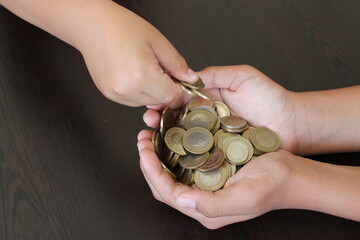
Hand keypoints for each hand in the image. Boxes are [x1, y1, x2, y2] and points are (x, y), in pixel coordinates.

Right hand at [78, 1, 197, 106]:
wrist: (93, 26)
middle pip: (159, 101)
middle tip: (158, 68)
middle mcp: (127, 89)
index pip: (171, 96)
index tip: (176, 77)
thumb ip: (177, 64)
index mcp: (141, 74)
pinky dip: (138, 92)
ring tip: (142, 68)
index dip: (178, 87)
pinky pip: (132, 101)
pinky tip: (133, 74)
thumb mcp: (158, 42)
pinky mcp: (109, 95)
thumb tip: (191, 79)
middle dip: (164, 88)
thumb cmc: (122, 28)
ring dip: (151, 91)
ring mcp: (116, 94)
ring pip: (146, 103)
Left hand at [137, 130, 298, 228]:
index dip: (151, 172)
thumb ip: (212, 205)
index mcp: (206, 210)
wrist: (291, 174)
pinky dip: (173, 149)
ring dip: (158, 154)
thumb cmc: (273, 184)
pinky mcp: (210, 172)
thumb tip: (181, 200)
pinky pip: (184, 163)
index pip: (167, 193)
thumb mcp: (246, 197)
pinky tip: (170, 136)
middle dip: (149, 162)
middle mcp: (201, 200)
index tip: (144, 150)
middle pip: (163, 184)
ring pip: (171, 173)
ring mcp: (205, 186)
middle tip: (143, 139)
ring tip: (150, 136)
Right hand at [143, 65, 302, 153]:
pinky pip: (200, 155)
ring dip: (167, 139)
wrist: (294, 124)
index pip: (180, 100)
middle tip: (146, 124)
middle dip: (159, 121)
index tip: (151, 106)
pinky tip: (171, 157)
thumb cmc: (271, 97)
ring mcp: (213, 138)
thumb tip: (187, 76)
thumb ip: (215, 75)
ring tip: (151, 140)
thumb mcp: (242, 76)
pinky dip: (185, 156)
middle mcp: (207, 120)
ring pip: (185, 139)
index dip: (164, 102)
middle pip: (177, 121)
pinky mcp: (221, 154)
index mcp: (209, 100)